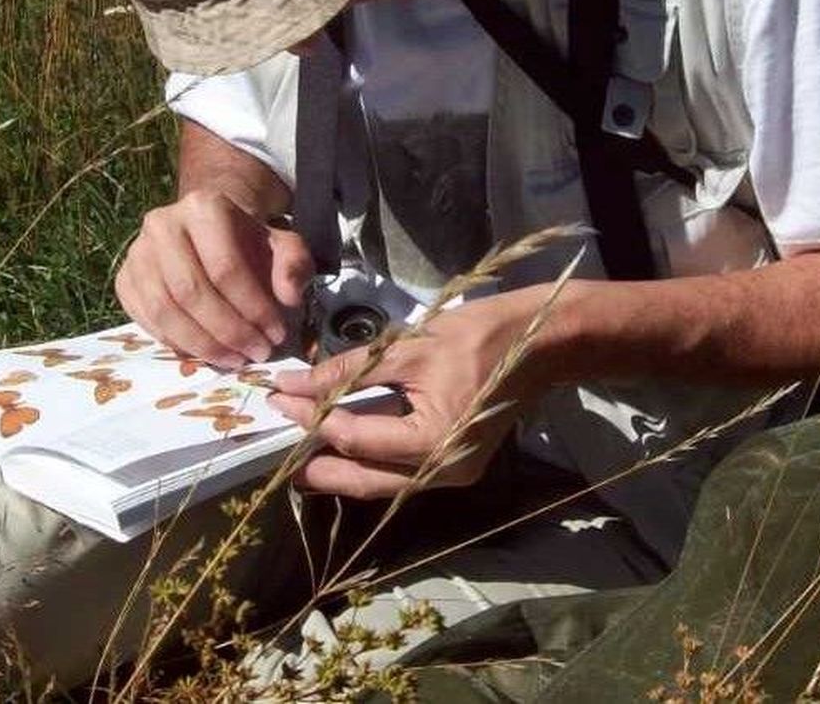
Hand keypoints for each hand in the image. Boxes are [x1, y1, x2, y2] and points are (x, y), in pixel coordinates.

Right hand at [115, 189, 314, 367]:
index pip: (225, 267)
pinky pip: (145, 320)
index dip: (253, 308)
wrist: (207, 232)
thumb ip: (294, 265)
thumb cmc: (247, 243)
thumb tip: (288, 297)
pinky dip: (176, 343)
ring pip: (164, 310)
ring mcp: (137, 252)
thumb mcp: (282, 246)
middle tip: (254, 354)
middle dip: (228, 332)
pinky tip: (205, 353)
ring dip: (202, 345)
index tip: (275, 335)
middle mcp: (162, 224)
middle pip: (191, 292)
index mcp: (204, 207)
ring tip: (233, 360)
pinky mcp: (124, 278)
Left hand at [268, 290, 548, 497]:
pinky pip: (403, 472)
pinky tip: (345, 451)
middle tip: (278, 457)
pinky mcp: (456, 463)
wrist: (542, 342)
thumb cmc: (478, 337)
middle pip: (367, 479)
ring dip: (343, 471)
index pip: (356, 439)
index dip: (313, 420)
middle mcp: (444, 471)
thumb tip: (294, 383)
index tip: (280, 399)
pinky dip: (371, 463)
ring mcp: (453, 472)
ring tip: (303, 461)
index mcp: (434, 443)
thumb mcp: (406, 348)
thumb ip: (346, 371)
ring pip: (384, 482)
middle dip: (320, 468)